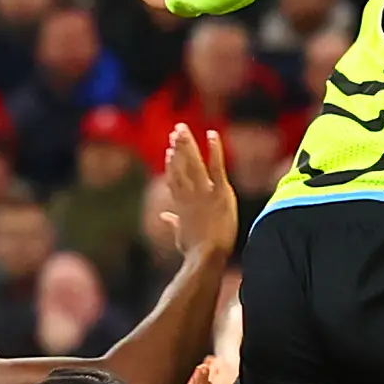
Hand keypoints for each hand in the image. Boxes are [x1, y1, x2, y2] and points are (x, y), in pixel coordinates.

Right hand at [162, 125, 238, 257]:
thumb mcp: (180, 236)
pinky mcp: (219, 193)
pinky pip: (216, 167)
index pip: (174, 179)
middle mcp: (189, 194)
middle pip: (180, 166)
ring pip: (193, 163)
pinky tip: (212, 134)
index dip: (171, 164)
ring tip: (183, 129)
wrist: (207, 255)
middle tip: (175, 130)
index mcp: (180, 204)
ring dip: (188, 144)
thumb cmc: (195, 251)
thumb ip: (173, 223)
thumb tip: (164, 216)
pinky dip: (214, 150)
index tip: (169, 151)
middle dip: (178, 147)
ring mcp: (203, 192)